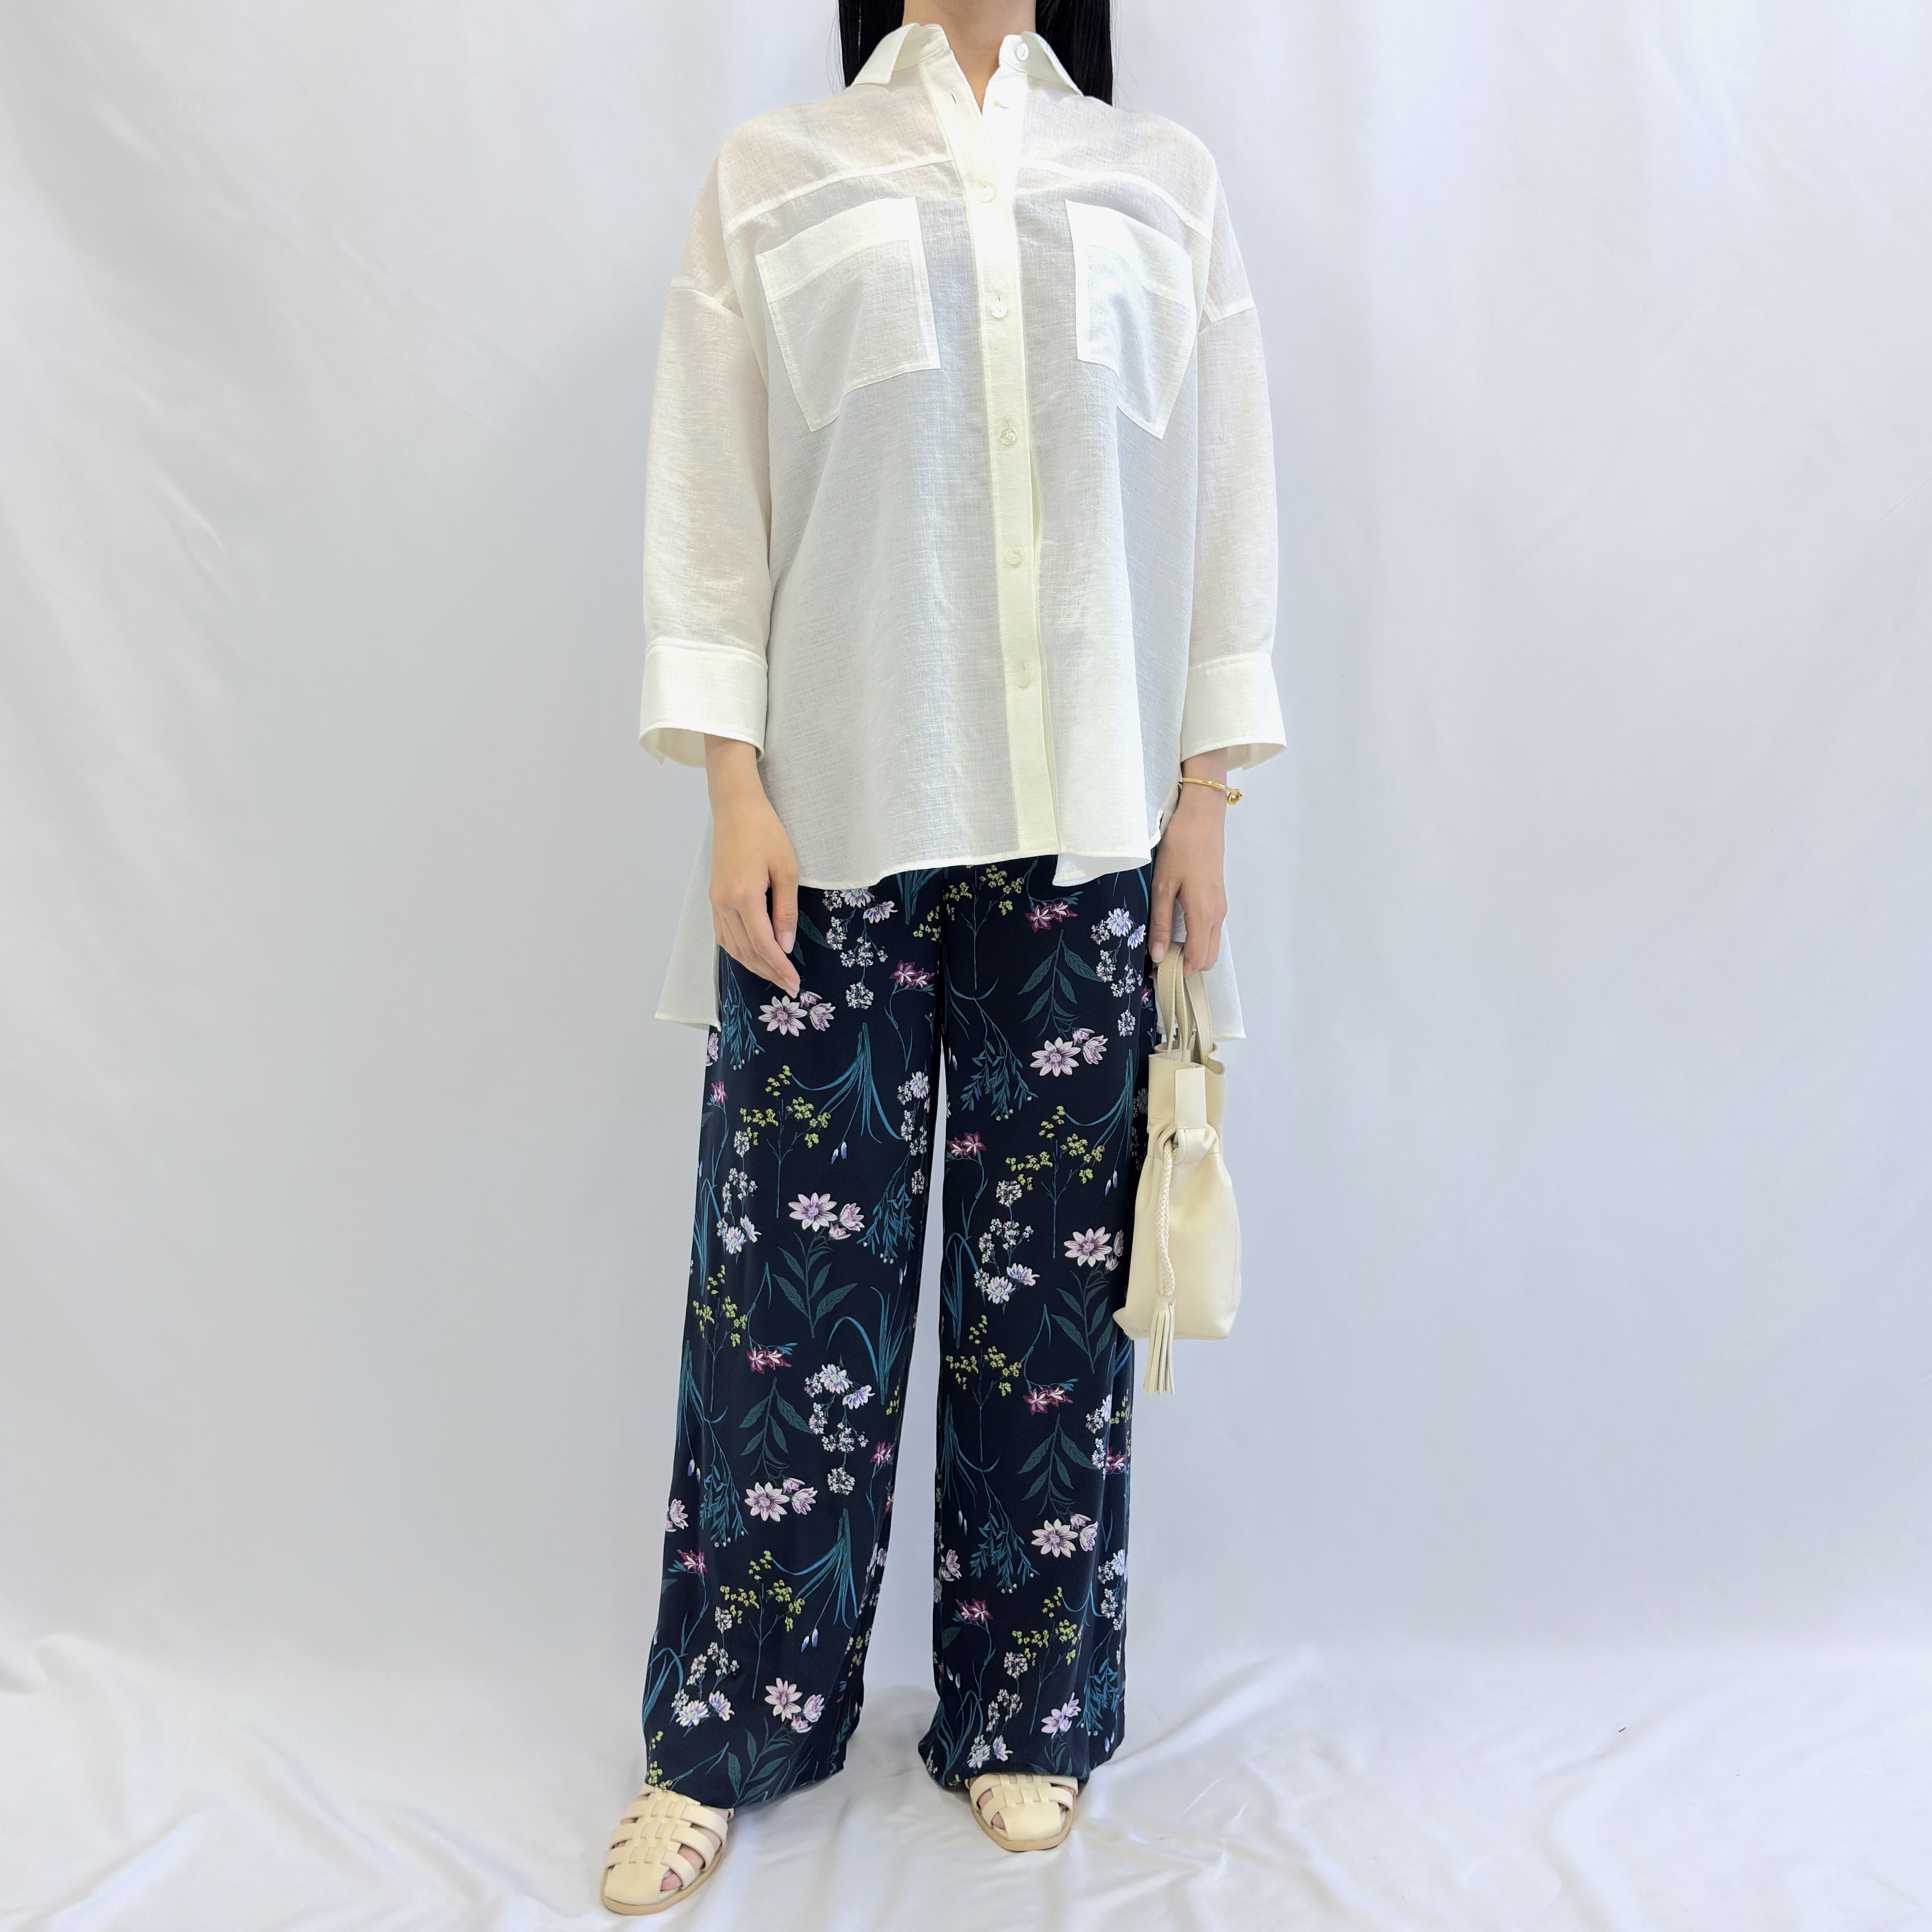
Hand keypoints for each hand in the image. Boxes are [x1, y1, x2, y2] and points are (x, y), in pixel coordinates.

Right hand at [704, 735, 800, 995]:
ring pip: (732, 947)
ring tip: (774, 976)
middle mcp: (724, 904)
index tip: (795, 983)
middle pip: (746, 951)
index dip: (779, 968)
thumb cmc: (766, 832)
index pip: (764, 945)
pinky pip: (723, 935)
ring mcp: (715, 902)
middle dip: (768, 973)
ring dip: (753, 965)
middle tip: (789, 988)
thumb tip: (785, 946)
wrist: (736, 808)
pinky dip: (738, 951)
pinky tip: (752, 957)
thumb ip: (786, 911)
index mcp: (744, 897)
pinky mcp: (714, 897)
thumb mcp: (787, 870)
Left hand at [1148, 754, 1229, 972]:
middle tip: (1159, 963)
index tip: (1157, 975)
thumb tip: (1158, 956)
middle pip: (1208, 958)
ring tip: (1165, 948)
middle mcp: (1217, 915)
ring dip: (1193, 954)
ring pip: (1212, 945)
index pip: (1197, 959)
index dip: (1178, 972)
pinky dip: (1198, 940)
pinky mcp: (1219, 899)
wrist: (1202, 818)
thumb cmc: (1180, 848)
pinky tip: (1177, 931)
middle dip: (1187, 967)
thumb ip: (1161, 923)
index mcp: (1204, 914)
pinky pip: (1211, 931)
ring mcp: (1221, 907)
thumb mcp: (1162, 886)